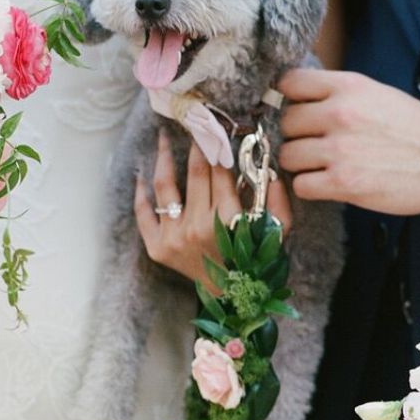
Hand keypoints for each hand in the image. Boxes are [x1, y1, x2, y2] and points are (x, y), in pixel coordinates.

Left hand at [135, 132, 292, 288]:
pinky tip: (141, 172)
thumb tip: (267, 164)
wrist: (231, 298)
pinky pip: (143, 213)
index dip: (219, 144)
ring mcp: (174, 238)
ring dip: (164, 157)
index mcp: (229, 220)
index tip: (215, 125)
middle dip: (195, 142)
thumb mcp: (279, 230)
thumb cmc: (257, 261)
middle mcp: (198, 227)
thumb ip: (277, 197)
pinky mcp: (156, 248)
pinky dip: (140, 192)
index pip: (221, 170)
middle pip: (195, 172)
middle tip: (192, 121)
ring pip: (165, 185)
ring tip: (164, 138)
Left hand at [279, 69, 419, 214]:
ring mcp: (340, 149)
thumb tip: (299, 100)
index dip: (288, 98)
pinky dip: (310, 186)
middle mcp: (340, 113)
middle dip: (296, 134)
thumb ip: (338, 93)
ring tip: (321, 165)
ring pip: (288, 155)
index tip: (295, 109)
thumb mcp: (376, 93)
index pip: (290, 83)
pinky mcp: (344, 183)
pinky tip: (327, 183)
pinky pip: (301, 185)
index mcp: (348, 86)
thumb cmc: (416, 127)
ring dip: (300, 163)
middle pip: (286, 122)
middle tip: (313, 143)